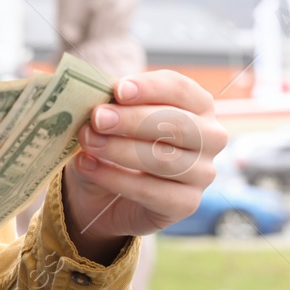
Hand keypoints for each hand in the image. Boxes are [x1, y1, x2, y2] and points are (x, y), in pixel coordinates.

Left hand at [62, 70, 227, 262]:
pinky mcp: (186, 204)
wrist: (104, 194)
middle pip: (176, 125)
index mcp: (197, 104)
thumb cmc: (113, 142)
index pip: (180, 89)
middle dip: (132, 120)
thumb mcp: (108, 117)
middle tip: (96, 118)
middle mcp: (210, 137)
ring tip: (86, 141)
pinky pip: (152, 191)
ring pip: (162, 159)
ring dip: (119, 149)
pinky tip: (88, 166)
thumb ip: (104, 101)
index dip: (149, 88)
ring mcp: (202, 173)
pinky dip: (115, 177)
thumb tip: (79, 85)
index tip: (117, 89)